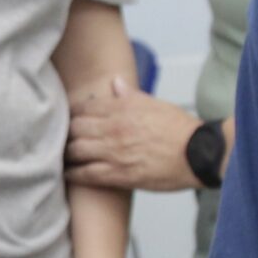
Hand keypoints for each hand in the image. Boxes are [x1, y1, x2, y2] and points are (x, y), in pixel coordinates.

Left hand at [66, 75, 202, 192]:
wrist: (197, 153)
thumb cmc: (178, 128)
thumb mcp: (154, 103)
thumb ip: (130, 94)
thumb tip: (115, 83)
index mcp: (121, 108)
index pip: (83, 107)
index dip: (71, 114)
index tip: (67, 119)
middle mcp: (113, 128)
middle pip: (74, 128)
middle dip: (65, 133)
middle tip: (60, 138)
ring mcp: (114, 152)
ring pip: (75, 150)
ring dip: (65, 153)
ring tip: (61, 156)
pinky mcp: (119, 175)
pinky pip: (86, 174)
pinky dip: (73, 174)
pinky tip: (66, 174)